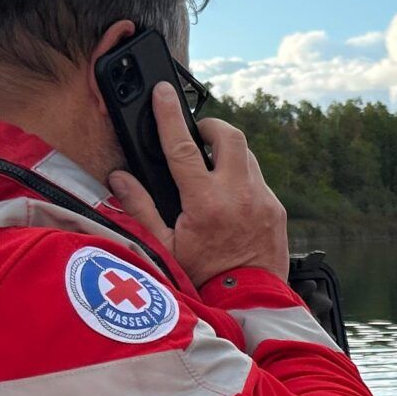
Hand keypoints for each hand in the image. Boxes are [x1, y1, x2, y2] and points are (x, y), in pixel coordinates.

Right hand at [108, 82, 290, 286]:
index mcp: (205, 203)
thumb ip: (140, 209)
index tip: (162, 92)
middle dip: (211, 127)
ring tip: (210, 168)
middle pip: (229, 136)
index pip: (183, 146)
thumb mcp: (163, 248)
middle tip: (195, 135)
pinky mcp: (277, 210)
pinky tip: (229, 197)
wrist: (249, 303)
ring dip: (227, 153)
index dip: (169, 115)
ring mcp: (262, 200)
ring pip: (247, 156)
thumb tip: (119, 178)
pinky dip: (242, 178)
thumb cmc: (202, 280)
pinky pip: (259, 181)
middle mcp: (238, 195)